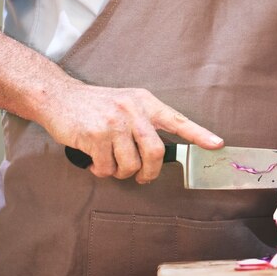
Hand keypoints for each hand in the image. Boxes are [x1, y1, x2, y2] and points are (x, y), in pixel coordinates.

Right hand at [43, 78, 222, 183]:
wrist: (59, 97)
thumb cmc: (94, 104)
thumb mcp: (125, 101)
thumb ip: (143, 121)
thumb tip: (159, 153)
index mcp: (144, 101)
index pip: (176, 119)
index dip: (198, 134)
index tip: (217, 144)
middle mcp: (132, 110)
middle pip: (156, 153)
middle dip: (149, 173)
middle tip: (141, 177)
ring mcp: (114, 122)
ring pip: (131, 165)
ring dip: (120, 172)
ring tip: (109, 161)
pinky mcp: (96, 135)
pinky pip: (107, 168)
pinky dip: (101, 171)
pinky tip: (94, 159)